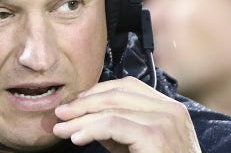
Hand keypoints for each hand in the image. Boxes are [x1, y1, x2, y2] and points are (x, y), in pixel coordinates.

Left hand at [52, 76, 200, 152]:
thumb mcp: (140, 146)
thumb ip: (119, 130)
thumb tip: (84, 121)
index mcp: (169, 108)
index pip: (128, 86)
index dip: (97, 91)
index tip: (76, 103)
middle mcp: (170, 109)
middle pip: (118, 94)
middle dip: (84, 103)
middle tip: (60, 113)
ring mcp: (165, 120)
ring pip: (112, 109)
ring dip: (81, 118)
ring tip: (61, 128)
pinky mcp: (156, 136)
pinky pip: (114, 125)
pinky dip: (90, 129)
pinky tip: (77, 137)